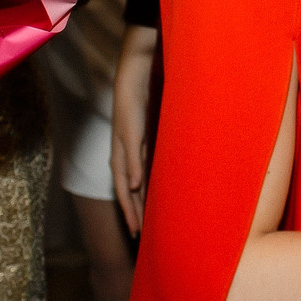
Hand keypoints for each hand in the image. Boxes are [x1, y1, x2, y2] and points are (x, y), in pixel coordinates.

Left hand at [111, 25, 158, 233]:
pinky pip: (130, 151)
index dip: (136, 206)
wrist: (138, 64)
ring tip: (134, 223)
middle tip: (136, 236)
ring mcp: (123, 138)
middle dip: (130, 212)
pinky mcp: (128, 126)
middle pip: (123, 188)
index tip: (142, 228)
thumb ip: (164, 140)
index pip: (132, 184)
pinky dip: (131, 169)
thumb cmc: (150, 89)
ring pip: (122, 177)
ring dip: (128, 201)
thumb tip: (178, 159)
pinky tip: (135, 185)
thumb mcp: (159, 119)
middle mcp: (123, 148)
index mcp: (131, 148)